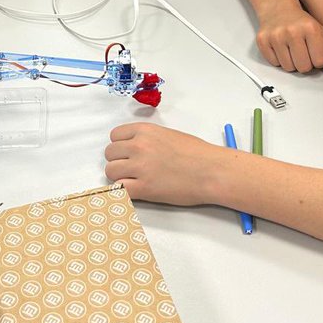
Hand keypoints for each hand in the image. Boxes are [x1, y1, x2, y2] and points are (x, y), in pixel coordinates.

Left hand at [105, 123, 229, 205]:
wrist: (212, 171)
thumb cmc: (198, 153)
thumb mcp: (168, 135)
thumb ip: (147, 139)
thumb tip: (133, 148)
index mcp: (145, 130)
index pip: (114, 136)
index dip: (120, 146)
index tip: (128, 153)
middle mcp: (139, 146)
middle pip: (110, 154)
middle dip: (119, 161)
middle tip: (132, 169)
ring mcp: (140, 167)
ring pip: (110, 171)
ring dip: (119, 177)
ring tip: (134, 181)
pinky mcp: (144, 188)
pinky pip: (118, 190)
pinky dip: (122, 192)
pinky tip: (134, 191)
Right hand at [256, 0, 322, 73]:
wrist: (278, 7)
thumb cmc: (301, 22)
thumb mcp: (322, 32)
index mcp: (310, 28)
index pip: (320, 61)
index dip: (319, 60)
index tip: (316, 52)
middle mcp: (292, 31)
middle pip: (303, 68)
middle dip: (305, 63)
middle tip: (304, 52)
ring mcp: (275, 36)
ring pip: (288, 68)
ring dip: (292, 62)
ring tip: (292, 49)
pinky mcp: (262, 40)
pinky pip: (274, 63)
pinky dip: (279, 59)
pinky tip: (282, 48)